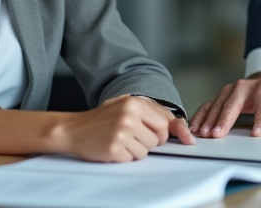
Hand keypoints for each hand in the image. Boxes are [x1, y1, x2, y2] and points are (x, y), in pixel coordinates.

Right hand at [55, 95, 194, 161]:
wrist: (72, 129)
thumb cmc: (100, 119)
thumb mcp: (123, 105)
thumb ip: (149, 111)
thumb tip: (176, 125)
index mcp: (133, 103)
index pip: (164, 121)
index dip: (172, 132)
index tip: (188, 140)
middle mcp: (129, 116)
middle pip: (158, 137)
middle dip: (151, 141)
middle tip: (134, 136)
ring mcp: (122, 133)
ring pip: (146, 150)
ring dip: (136, 149)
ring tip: (120, 140)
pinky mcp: (115, 149)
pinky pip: (132, 158)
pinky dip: (125, 156)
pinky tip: (113, 147)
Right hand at [189, 72, 260, 137]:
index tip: (257, 134)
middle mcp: (247, 86)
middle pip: (234, 103)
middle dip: (225, 119)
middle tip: (218, 134)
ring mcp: (232, 89)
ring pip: (219, 103)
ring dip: (210, 119)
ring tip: (203, 133)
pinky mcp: (223, 94)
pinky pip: (210, 103)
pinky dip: (201, 114)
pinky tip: (195, 125)